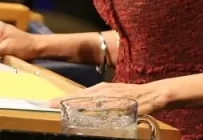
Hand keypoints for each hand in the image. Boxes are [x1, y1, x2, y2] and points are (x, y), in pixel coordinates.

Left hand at [48, 81, 167, 115]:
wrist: (153, 94)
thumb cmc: (134, 96)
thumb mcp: (115, 96)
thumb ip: (102, 102)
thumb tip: (88, 109)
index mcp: (102, 89)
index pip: (79, 95)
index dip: (64, 99)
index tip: (50, 102)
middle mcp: (104, 91)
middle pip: (80, 96)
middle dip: (65, 101)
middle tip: (49, 104)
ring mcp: (111, 96)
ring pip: (89, 100)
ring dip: (75, 104)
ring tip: (61, 108)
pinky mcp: (119, 103)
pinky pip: (104, 108)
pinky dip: (93, 110)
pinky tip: (85, 113)